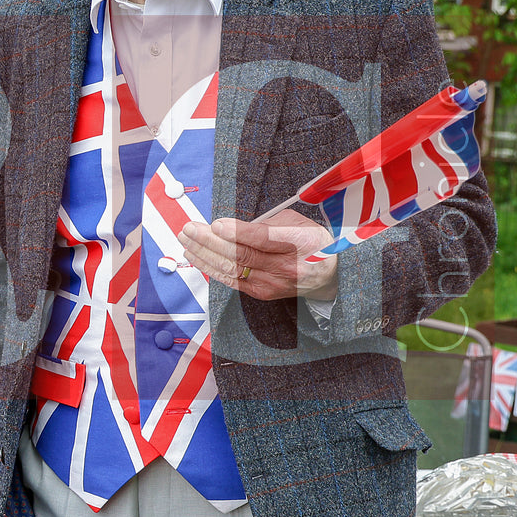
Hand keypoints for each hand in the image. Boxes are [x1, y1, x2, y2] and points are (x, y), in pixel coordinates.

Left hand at [179, 211, 338, 300]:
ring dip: (204, 254)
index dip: (236, 232)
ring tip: (186, 240)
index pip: (262, 239)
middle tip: (189, 228)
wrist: (330, 275)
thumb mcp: (297, 223)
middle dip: (209, 241)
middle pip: (241, 255)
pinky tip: (196, 257)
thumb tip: (232, 226)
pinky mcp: (262, 293)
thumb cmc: (311, 242)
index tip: (215, 223)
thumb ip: (266, 224)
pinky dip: (211, 268)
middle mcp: (285, 267)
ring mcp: (272, 283)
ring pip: (232, 269)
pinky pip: (231, 280)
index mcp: (297, 244)